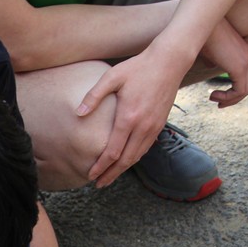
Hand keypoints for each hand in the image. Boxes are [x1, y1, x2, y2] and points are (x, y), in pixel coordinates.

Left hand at [75, 49, 186, 187]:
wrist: (169, 62)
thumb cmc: (138, 67)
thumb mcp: (112, 77)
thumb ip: (94, 96)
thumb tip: (78, 113)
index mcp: (128, 117)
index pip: (113, 151)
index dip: (101, 166)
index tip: (90, 175)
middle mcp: (143, 126)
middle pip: (125, 160)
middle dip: (111, 174)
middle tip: (98, 184)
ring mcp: (153, 127)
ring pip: (137, 156)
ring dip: (122, 169)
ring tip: (109, 177)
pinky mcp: (160, 124)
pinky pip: (146, 148)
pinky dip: (134, 158)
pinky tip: (126, 161)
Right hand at [200, 18, 247, 107]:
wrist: (200, 28)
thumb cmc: (200, 37)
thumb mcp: (208, 51)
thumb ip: (213, 59)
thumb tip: (211, 66)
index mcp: (242, 51)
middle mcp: (247, 56)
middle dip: (237, 97)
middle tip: (220, 105)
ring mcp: (245, 61)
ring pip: (245, 90)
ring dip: (229, 99)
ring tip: (212, 99)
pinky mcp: (239, 66)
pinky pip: (240, 90)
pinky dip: (227, 97)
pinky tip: (213, 95)